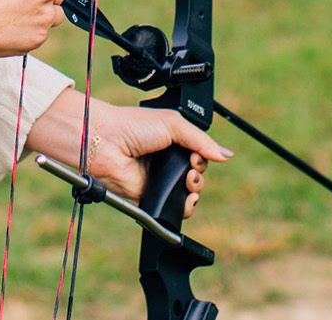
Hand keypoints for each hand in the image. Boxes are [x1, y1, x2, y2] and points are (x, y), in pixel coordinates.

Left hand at [29, 90, 232, 219]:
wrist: (106, 143)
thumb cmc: (132, 126)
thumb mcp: (174, 124)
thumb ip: (201, 140)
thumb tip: (225, 154)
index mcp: (173, 139)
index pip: (199, 153)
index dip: (204, 156)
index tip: (196, 154)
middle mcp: (166, 160)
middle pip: (196, 173)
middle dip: (200, 173)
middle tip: (191, 166)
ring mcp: (158, 179)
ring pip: (188, 192)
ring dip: (195, 189)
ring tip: (188, 181)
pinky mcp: (149, 196)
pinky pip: (172, 208)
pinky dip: (183, 208)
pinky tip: (186, 200)